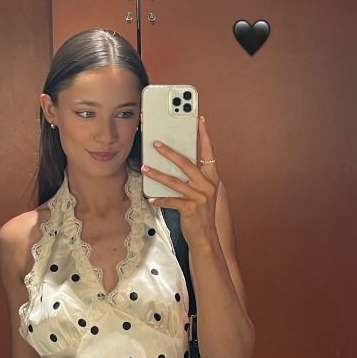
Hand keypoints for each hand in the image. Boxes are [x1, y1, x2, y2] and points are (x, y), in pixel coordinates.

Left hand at [141, 115, 219, 250]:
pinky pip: (171, 201)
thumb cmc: (201, 214)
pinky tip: (150, 197)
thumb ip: (194, 177)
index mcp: (211, 178)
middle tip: (156, 143)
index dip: (204, 135)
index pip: (208, 152)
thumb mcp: (202, 193)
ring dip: (157, 174)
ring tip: (145, 168)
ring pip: (175, 181)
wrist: (206, 238)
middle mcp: (208, 185)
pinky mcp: (191, 209)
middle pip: (187, 163)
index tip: (199, 120)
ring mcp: (200, 197)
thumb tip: (176, 161)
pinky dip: (160, 199)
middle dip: (170, 152)